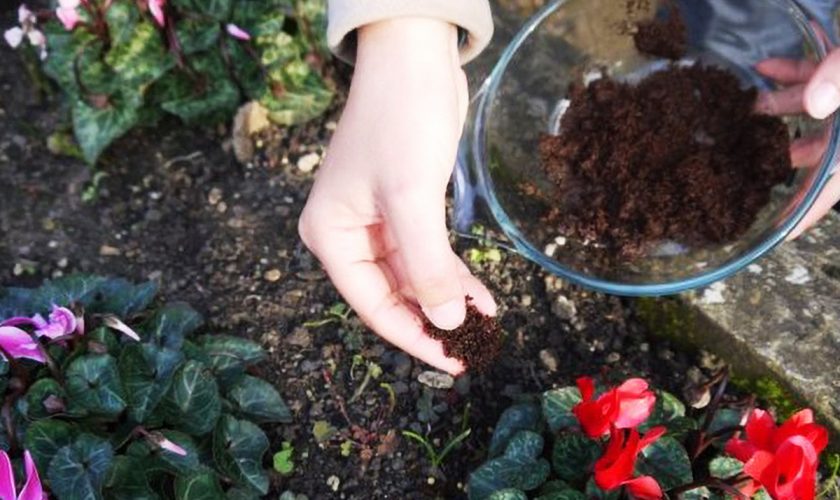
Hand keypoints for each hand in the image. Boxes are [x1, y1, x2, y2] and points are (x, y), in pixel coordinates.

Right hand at [298, 18, 496, 374]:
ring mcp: (376, 221)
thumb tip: (448, 322)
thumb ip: (426, 266)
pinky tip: (482, 292)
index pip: (372, 305)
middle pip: (393, 295)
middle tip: (474, 344)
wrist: (414, 58)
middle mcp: (347, 234)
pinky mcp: (404, 206)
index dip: (413, 336)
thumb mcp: (412, 199)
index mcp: (330, 236)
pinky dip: (452, 271)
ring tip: (486, 321)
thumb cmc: (401, 122)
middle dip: (434, 318)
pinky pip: (427, 252)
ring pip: (413, 276)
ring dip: (448, 297)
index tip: (452, 359)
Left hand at [756, 44, 839, 238]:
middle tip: (751, 157)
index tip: (784, 229)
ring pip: (821, 112)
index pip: (837, 184)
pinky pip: (826, 81)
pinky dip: (798, 73)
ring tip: (753, 103)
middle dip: (787, 149)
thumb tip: (812, 106)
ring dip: (785, 104)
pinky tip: (768, 67)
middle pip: (825, 149)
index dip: (811, 208)